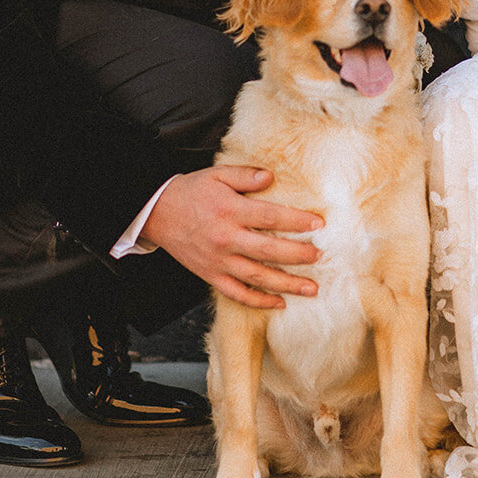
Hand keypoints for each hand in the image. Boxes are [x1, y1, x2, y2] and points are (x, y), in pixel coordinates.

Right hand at [142, 165, 323, 308]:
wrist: (157, 213)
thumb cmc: (191, 192)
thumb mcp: (217, 175)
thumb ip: (245, 175)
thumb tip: (270, 176)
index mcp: (230, 210)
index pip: (270, 217)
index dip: (297, 221)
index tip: (319, 224)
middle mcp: (226, 238)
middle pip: (269, 250)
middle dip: (299, 255)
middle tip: (320, 256)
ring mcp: (218, 260)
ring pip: (258, 277)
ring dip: (287, 284)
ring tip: (312, 288)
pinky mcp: (211, 275)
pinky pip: (237, 293)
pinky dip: (259, 301)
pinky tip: (279, 303)